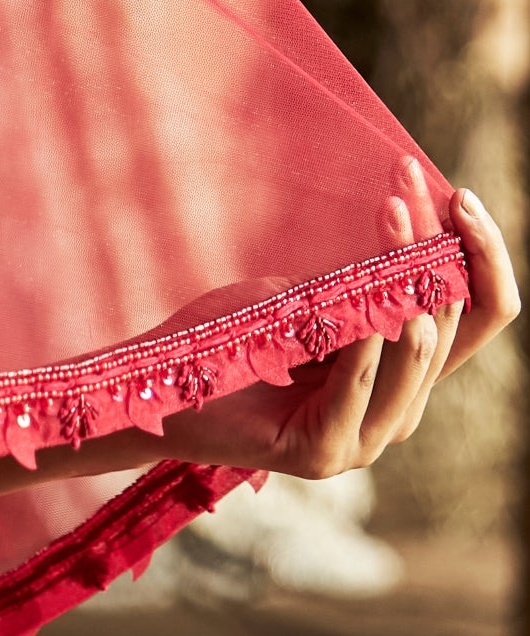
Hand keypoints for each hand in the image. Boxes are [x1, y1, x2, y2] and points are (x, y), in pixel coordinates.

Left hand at [154, 164, 517, 478]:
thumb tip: (414, 224)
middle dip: (433, 243)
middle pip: (451, 321)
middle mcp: (395, 413)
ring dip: (406, 275)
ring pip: (418, 350)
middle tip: (406, 183)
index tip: (459, 192)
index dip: (482, 254)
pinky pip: (359, 384)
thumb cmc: (223, 339)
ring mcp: (363, 440)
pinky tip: (364, 302)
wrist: (152, 389)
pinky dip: (364, 341)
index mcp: (401, 377)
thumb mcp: (306, 296)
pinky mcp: (322, 452)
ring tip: (393, 216)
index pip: (479, 313)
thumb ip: (362, 284)